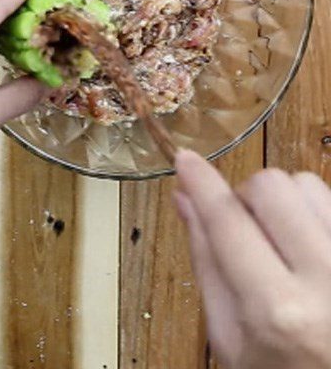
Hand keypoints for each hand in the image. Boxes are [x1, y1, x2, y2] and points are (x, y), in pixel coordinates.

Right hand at [175, 150, 330, 368]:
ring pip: (311, 186)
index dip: (201, 182)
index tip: (185, 159)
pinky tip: (313, 251)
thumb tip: (185, 200)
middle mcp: (328, 282)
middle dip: (247, 197)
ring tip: (287, 242)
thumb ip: (208, 264)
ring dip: (287, 203)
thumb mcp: (232, 342)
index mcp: (278, 312)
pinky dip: (316, 217)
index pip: (228, 221)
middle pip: (272, 185)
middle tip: (245, 228)